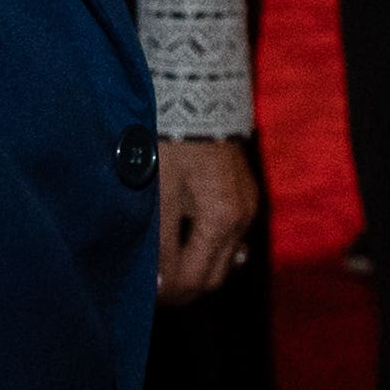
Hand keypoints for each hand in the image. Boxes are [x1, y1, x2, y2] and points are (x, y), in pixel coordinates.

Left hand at [154, 135, 254, 302]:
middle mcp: (242, 220)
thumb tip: (161, 287)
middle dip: (182, 287)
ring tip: (164, 264)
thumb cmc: (171, 143)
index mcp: (221, 222)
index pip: (194, 280)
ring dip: (195, 268)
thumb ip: (162, 244)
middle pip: (214, 277)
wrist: (198, 94)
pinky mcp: (245, 194)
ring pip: (224, 260)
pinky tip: (184, 239)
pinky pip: (229, 238)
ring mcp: (248, 207)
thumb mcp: (160, 195)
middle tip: (151, 286)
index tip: (141, 295)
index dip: (166, 294)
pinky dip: (206, 248)